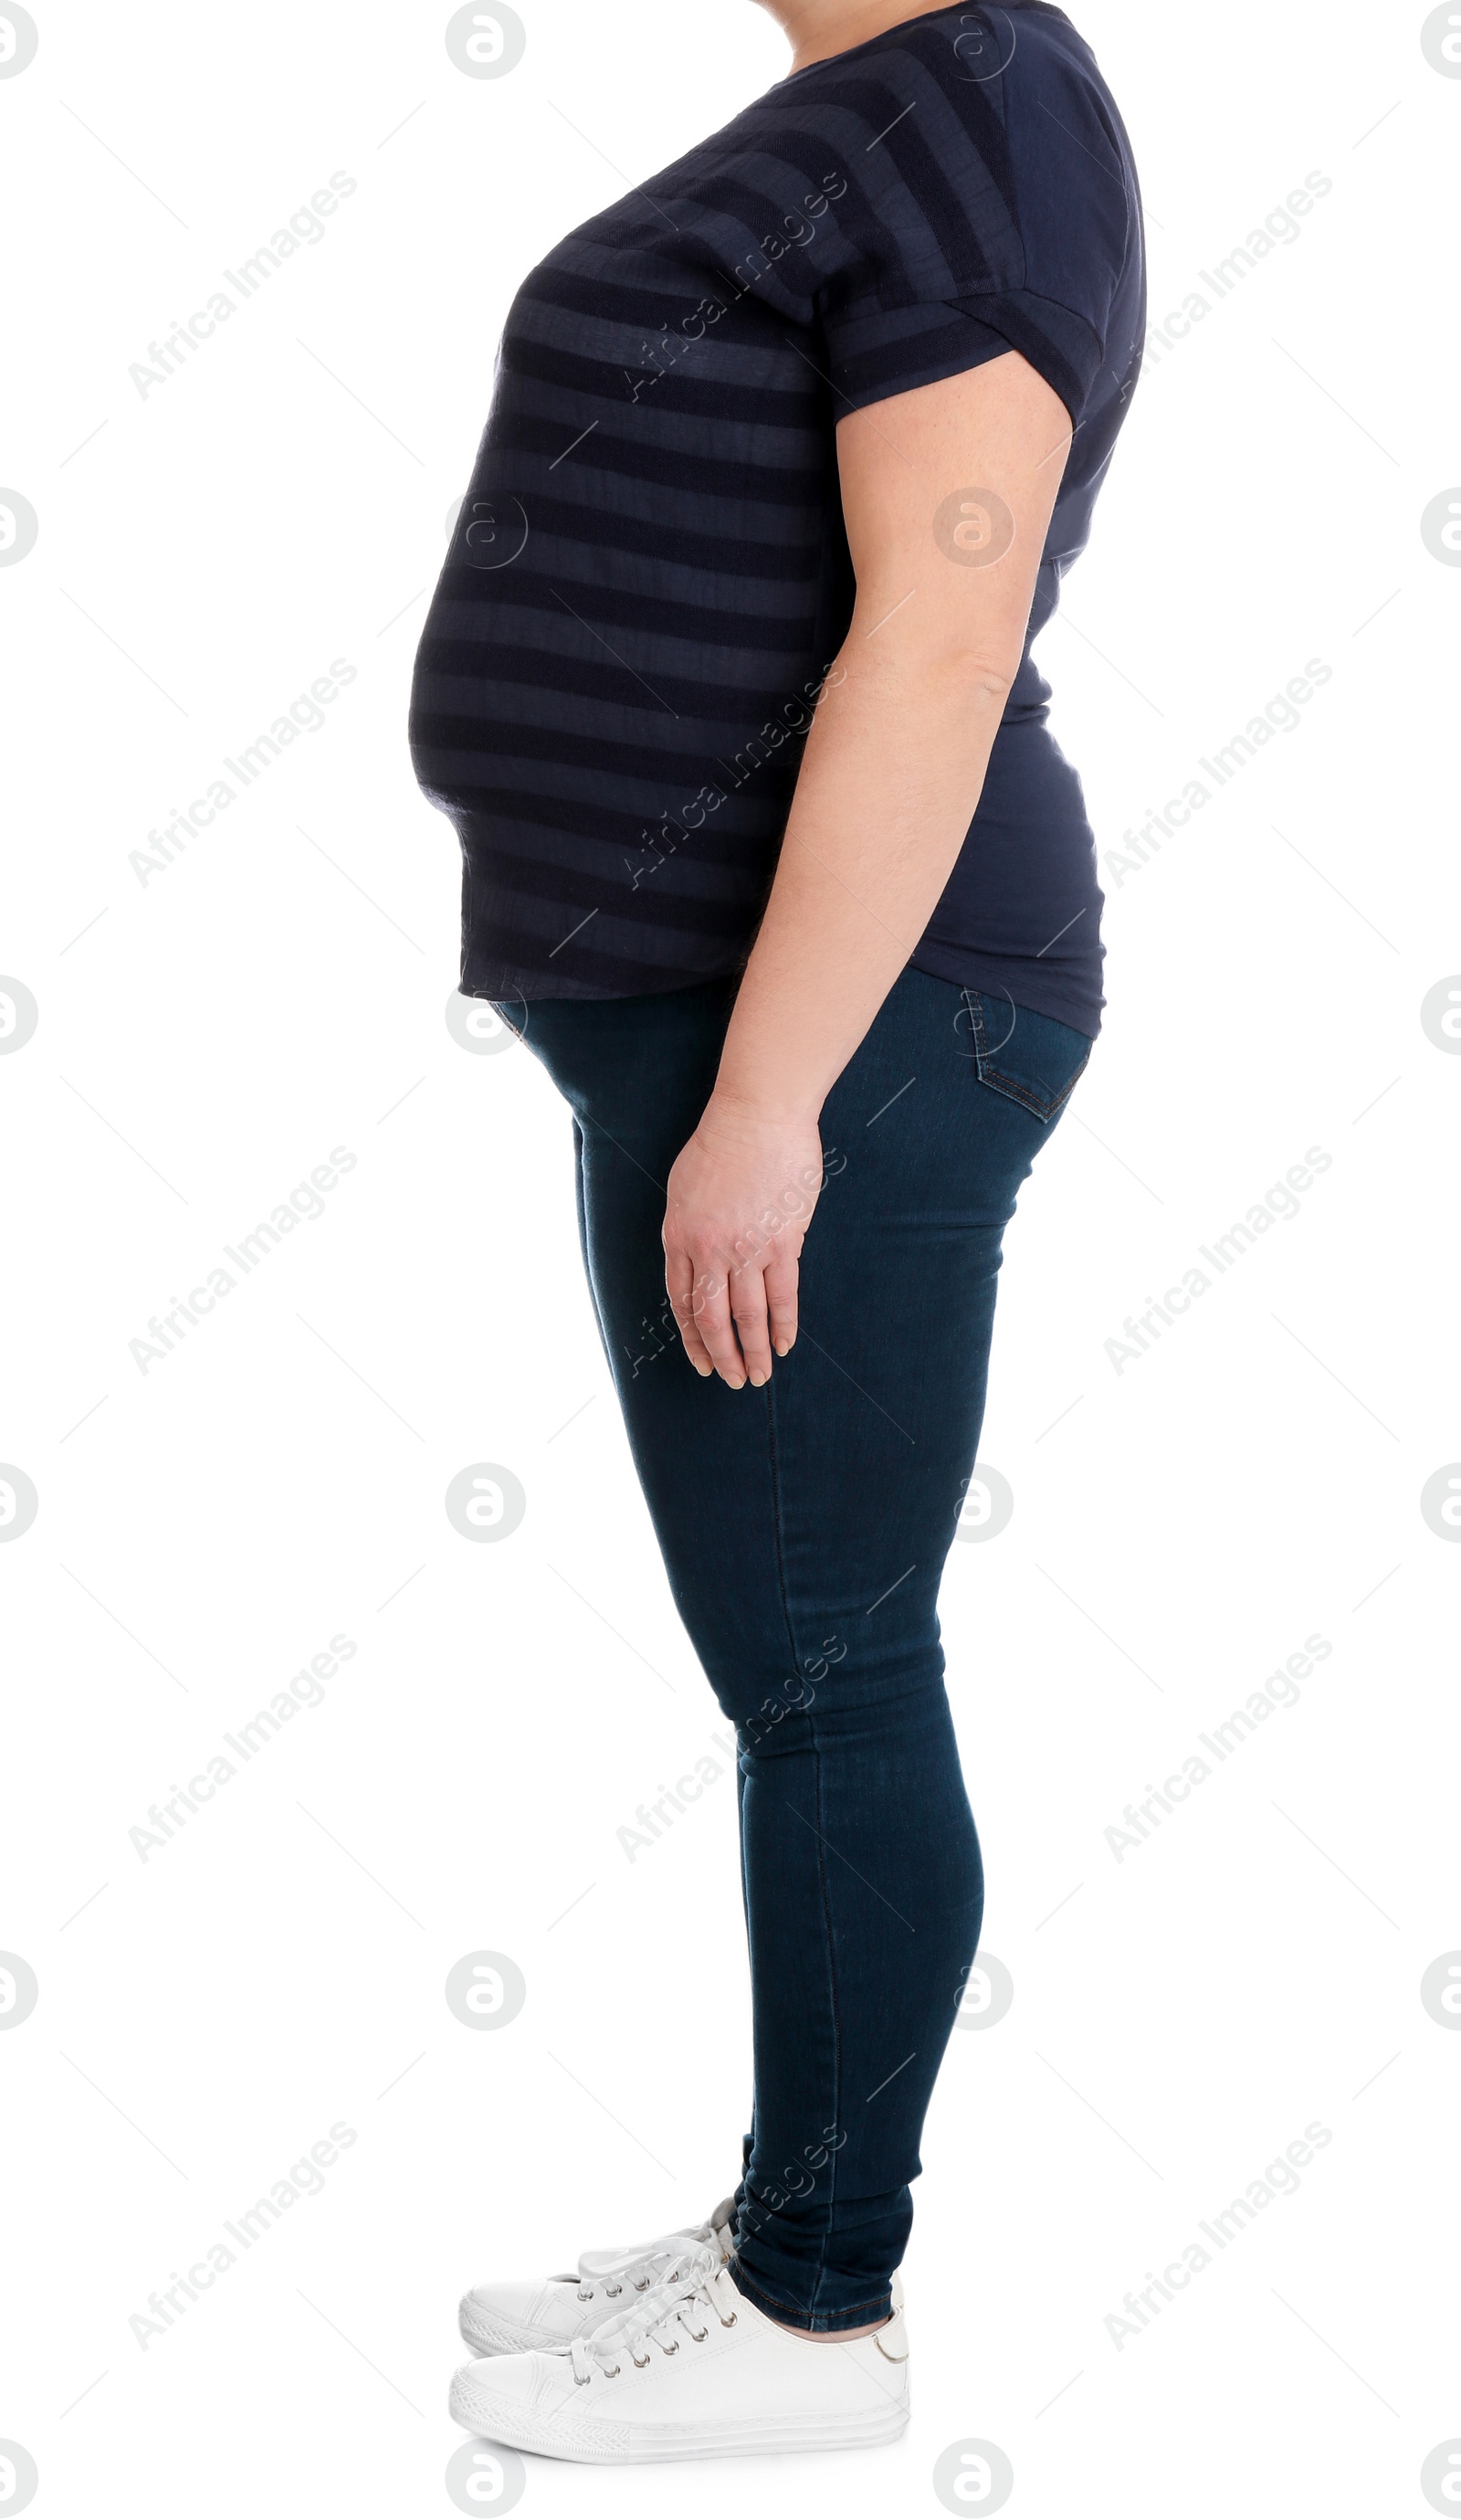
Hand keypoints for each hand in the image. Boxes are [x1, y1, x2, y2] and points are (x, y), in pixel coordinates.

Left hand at [662, 1096, 823, 1386]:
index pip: (681, 1302)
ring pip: (746, 1315)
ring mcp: (745, 1249)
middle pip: (712, 1318)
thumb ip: (690, 1229)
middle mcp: (708, 1250)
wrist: (756, 1116)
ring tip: (760, 1376)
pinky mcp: (781, 1241)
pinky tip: (784, 1344)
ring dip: (753, 1351)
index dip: (692, 1337)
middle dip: (722, 1356)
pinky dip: (783, 1324)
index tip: (702, 1361)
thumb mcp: (684, 1189)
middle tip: (735, 1380)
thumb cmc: (720, 1142)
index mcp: (679, 1237)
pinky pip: (782, 1295)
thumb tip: (701, 1260)